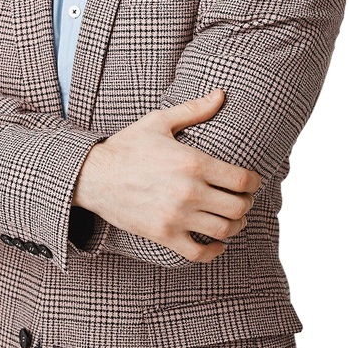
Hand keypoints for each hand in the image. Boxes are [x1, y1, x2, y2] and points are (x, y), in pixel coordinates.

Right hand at [72, 89, 260, 262]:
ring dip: (235, 226)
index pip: (241, 179)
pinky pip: (199, 253)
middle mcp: (189, 191)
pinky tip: (216, 243)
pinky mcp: (164, 235)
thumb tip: (221, 94)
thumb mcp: (160, 122)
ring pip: (223, 230)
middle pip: (238, 206)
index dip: (254, 181)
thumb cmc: (128, 145)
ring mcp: (177, 216)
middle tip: (243, 198)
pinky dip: (214, 251)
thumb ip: (194, 110)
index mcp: (193, 162)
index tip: (252, 181)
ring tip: (233, 219)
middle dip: (247, 203)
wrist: (94, 175)